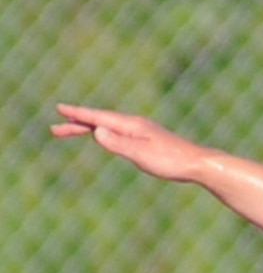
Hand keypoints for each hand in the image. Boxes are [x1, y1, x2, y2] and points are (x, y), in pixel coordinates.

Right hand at [51, 106, 209, 182]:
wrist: (197, 164)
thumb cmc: (171, 162)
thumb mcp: (141, 155)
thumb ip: (118, 143)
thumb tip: (96, 131)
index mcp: (131, 125)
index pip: (99, 118)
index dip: (78, 114)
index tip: (60, 109)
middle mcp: (134, 124)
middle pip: (100, 121)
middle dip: (77, 124)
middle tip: (55, 129)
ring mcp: (141, 131)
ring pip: (108, 127)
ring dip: (88, 128)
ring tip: (71, 131)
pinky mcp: (147, 139)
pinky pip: (118, 133)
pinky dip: (104, 133)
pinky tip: (102, 136)